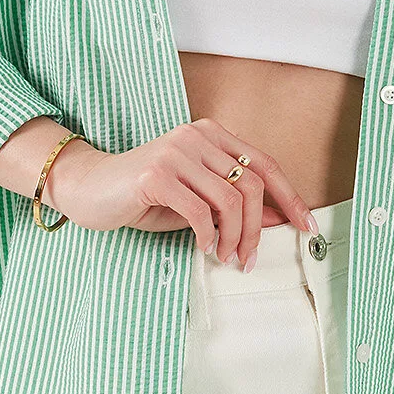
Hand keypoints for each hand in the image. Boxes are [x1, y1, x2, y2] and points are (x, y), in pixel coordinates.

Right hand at [45, 118, 316, 266]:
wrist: (88, 189)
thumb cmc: (143, 196)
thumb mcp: (196, 201)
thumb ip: (234, 205)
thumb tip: (277, 217)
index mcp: (211, 134)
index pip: (264, 164)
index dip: (289, 197)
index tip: (305, 225)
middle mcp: (196, 136)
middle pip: (250, 185)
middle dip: (257, 229)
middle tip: (248, 259)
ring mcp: (176, 151)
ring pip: (229, 200)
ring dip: (234, 237)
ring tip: (227, 257)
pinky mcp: (157, 173)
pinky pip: (199, 211)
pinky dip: (208, 236)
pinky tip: (203, 247)